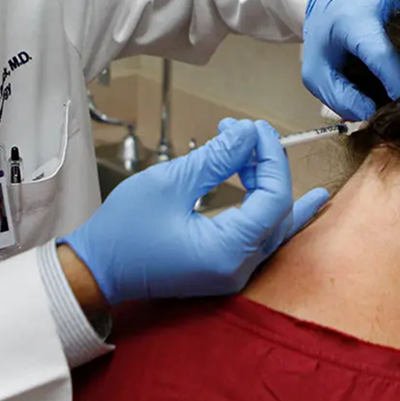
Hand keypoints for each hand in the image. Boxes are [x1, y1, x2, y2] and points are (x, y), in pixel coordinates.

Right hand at [60, 119, 328, 304]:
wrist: (95, 271)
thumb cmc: (123, 231)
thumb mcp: (169, 183)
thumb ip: (216, 158)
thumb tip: (249, 134)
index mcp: (227, 252)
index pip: (273, 198)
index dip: (271, 157)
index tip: (255, 128)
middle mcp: (238, 269)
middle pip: (277, 210)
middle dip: (268, 166)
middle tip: (247, 133)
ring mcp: (234, 272)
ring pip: (274, 223)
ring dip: (269, 183)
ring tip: (257, 149)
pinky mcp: (226, 267)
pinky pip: (263, 237)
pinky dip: (274, 210)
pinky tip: (304, 198)